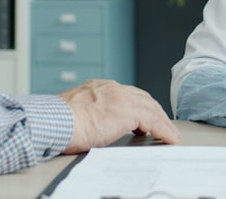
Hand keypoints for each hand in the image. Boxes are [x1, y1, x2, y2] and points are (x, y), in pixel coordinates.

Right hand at [59, 79, 179, 152]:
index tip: (144, 117)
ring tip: (170, 134)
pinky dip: (164, 130)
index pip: (126, 94)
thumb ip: (87, 113)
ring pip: (151, 108)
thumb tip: (89, 125)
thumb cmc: (57, 123)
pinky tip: (169, 138)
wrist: (55, 122)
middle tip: (163, 124)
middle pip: (143, 98)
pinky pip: (154, 121)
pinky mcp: (128, 112)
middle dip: (155, 111)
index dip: (138, 105)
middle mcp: (112, 88)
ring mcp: (121, 98)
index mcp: (98, 87)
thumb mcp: (74, 112)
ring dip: (163, 122)